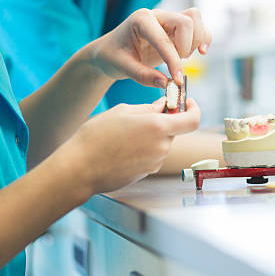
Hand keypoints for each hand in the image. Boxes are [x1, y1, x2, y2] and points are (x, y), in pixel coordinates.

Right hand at [54, 97, 200, 193]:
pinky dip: (143, 148)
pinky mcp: (147, 172)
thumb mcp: (123, 112)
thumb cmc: (97, 136)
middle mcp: (161, 146)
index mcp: (158, 127)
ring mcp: (155, 162)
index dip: (194, 109)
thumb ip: (148, 108)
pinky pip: (152, 155)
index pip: (192, 120)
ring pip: (161, 143)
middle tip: (142, 117)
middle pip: (174, 130)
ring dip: (151, 136)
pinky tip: (123, 147)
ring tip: (125, 134)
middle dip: (163, 122)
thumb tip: (163, 106)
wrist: (80, 167)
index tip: (187, 103)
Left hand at [88, 8, 211, 87]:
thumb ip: (142, 76)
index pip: (164, 38)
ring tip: (185, 57)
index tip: (176, 79)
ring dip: (197, 40)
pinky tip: (201, 52)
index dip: (173, 60)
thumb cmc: (113, 56)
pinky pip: (199, 26)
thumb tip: (165, 83)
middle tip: (176, 64)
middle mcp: (157, 15)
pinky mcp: (177, 29)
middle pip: (186, 21)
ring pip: (195, 18)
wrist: (111, 51)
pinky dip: (204, 38)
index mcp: (141, 20)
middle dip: (186, 46)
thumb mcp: (121, 68)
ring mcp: (168, 20)